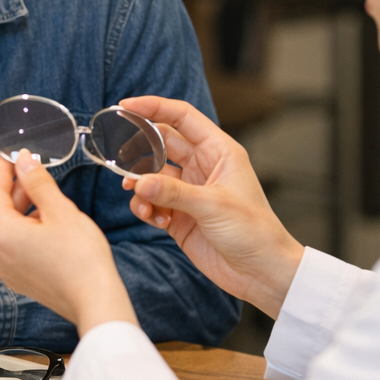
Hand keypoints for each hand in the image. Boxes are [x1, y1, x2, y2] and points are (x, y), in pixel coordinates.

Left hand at [0, 152, 137, 334]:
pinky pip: (13, 245)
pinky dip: (24, 228)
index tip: (10, 153)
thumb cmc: (81, 258)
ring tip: (41, 191)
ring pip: (6, 228)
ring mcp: (6, 269)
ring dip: (20, 207)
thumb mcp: (60, 210)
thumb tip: (23, 160)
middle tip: (28, 167)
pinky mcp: (18, 278)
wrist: (95, 301)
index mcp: (1, 234)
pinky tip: (43, 218)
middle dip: (11, 187)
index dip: (1, 170)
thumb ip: (37, 182)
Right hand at [119, 96, 304, 318]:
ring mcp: (189, 192)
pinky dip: (146, 209)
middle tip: (117, 158)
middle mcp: (202, 167)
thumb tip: (138, 182)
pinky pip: (153, 203)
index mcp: (218, 151)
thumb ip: (173, 192)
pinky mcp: (180, 216)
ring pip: (152, 176)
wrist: (262, 273)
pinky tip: (154, 220)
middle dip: (138, 150)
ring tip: (140, 200)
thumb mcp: (213, 206)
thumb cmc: (253, 231)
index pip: (182, 117)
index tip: (125, 107)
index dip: (154, 108)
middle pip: (161, 145)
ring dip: (140, 186)